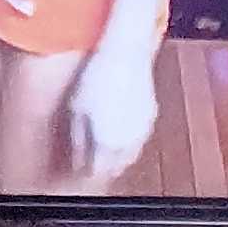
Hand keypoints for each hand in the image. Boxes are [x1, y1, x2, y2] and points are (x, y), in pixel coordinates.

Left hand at [69, 46, 157, 183]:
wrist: (124, 54)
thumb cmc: (97, 79)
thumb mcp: (76, 108)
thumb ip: (77, 139)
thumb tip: (78, 159)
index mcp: (106, 144)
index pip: (96, 171)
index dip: (85, 168)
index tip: (78, 161)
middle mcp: (127, 143)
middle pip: (116, 166)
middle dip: (103, 165)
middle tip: (91, 154)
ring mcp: (142, 130)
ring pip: (130, 154)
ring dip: (118, 154)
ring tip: (105, 141)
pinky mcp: (151, 116)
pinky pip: (139, 136)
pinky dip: (130, 137)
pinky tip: (120, 123)